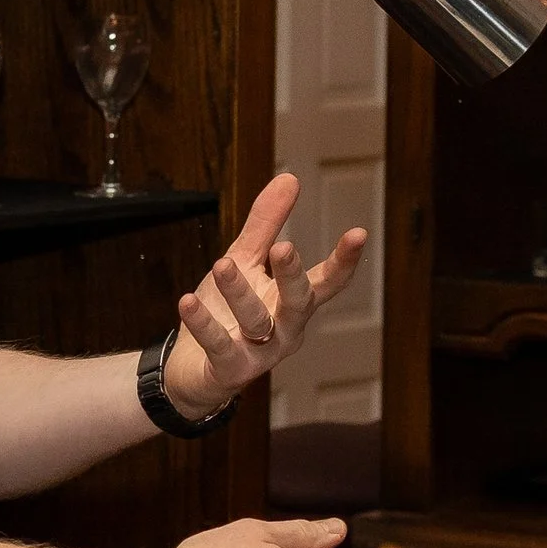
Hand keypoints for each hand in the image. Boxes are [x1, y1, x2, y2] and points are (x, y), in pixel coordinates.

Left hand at [166, 171, 365, 417]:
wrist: (191, 368)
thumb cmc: (225, 311)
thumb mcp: (245, 262)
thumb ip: (266, 225)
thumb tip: (290, 177)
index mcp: (292, 301)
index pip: (326, 281)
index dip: (344, 260)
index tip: (358, 233)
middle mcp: (284, 328)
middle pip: (298, 302)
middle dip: (293, 276)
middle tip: (284, 248)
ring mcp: (260, 353)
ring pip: (256, 321)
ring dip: (239, 291)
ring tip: (223, 264)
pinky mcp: (230, 370)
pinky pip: (220, 345)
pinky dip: (205, 323)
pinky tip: (188, 301)